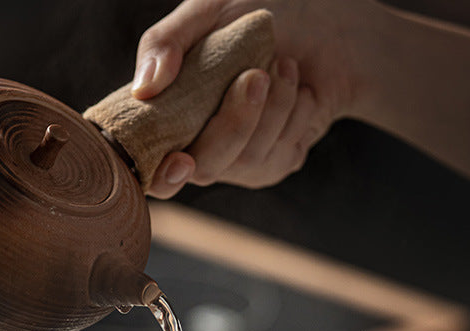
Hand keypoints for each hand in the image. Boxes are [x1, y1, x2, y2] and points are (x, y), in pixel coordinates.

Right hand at [132, 0, 368, 197]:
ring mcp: (239, 163)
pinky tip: (299, 89)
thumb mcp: (207, 11)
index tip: (181, 161)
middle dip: (235, 123)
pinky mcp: (275, 165)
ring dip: (276, 105)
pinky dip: (298, 112)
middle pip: (207, 168)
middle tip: (257, 75)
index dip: (161, 176)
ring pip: (250, 159)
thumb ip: (164, 41)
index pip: (151, 170)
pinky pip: (283, 155)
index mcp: (169, 115)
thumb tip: (143, 89)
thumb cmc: (258, 13)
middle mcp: (199, 147)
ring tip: (283, 65)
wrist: (326, 21)